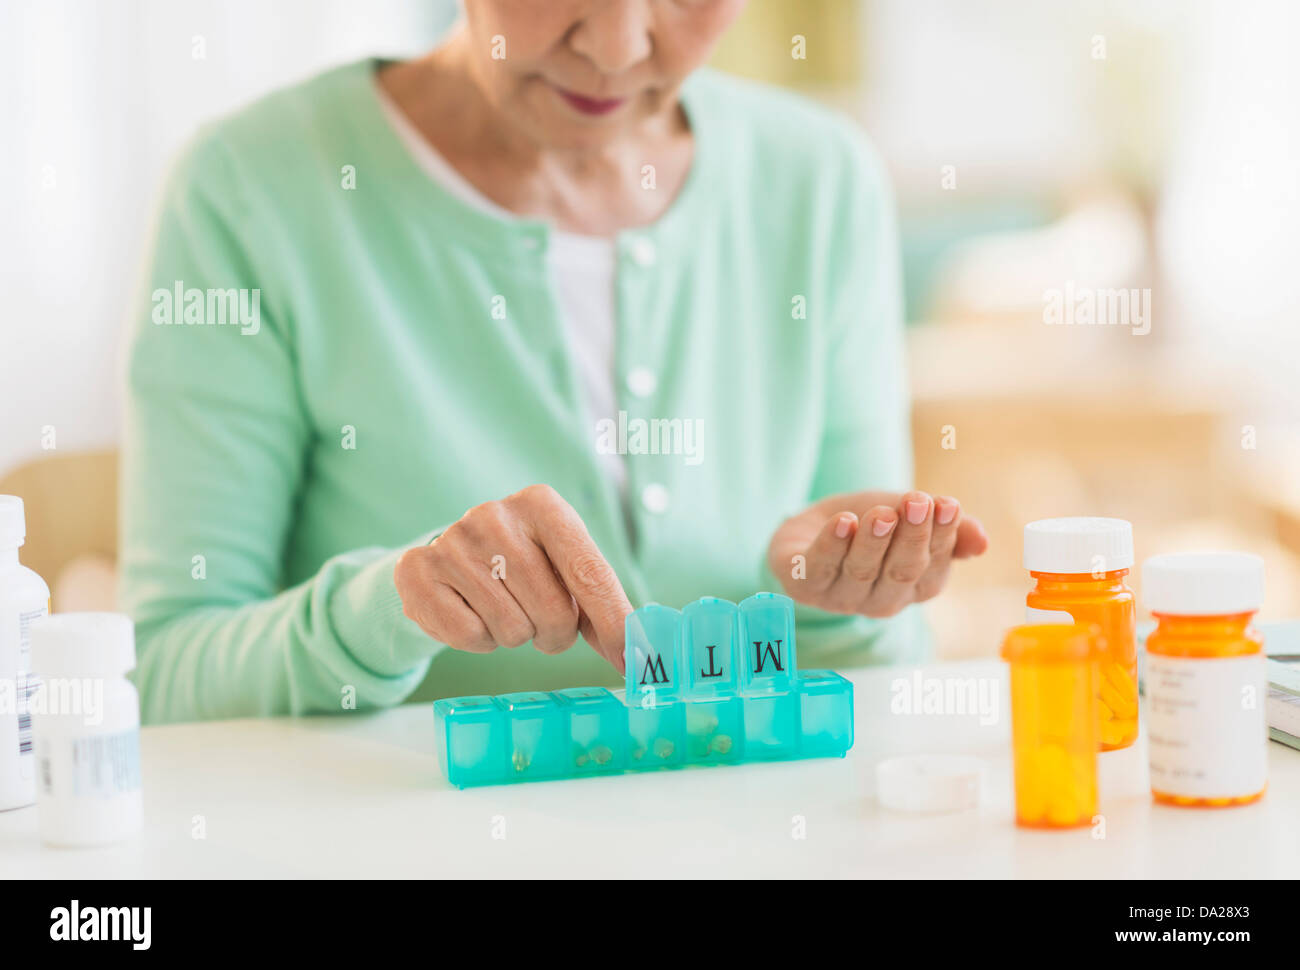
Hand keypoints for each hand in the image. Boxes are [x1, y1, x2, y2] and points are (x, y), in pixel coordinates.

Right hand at [394, 484, 630, 671]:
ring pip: (512, 629)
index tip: (633, 659)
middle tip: (542, 623)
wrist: (445, 561)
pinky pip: (469, 636)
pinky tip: (471, 613)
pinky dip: (478, 640)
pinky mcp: (418, 571)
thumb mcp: (564, 570)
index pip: (589, 572)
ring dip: (516, 636)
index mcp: (542, 505)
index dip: (613, 622)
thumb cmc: (522, 568)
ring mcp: (452, 541)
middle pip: (554, 610)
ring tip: (504, 610)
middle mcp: (495, 514)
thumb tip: (639, 654)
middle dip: (555, 634)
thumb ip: (602, 606)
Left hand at [766, 490, 987, 617]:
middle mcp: (880, 599)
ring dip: (873, 541)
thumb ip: (947, 530)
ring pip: (861, 570)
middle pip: (901, 572)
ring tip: (882, 513)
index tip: (948, 503)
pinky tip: (842, 523)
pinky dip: (831, 546)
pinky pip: (818, 569)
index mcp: (914, 587)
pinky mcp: (804, 586)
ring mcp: (840, 597)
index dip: (942, 534)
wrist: (812, 528)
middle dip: (912, 537)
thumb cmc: (870, 525)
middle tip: (918, 502)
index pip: (934, 566)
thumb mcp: (911, 518)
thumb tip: (982, 540)